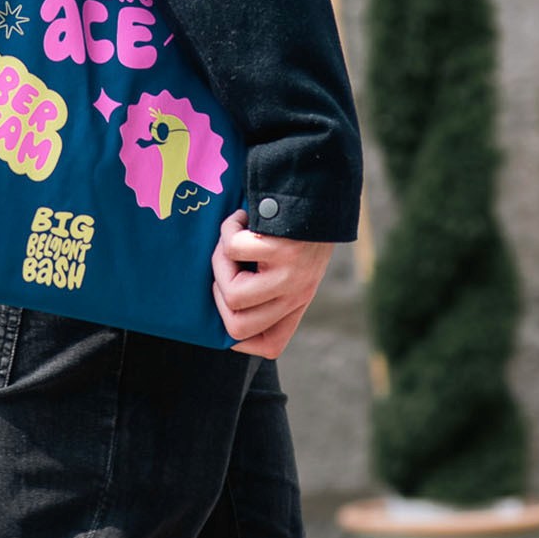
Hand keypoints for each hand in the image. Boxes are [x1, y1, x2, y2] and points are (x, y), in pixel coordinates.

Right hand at [211, 209, 333, 359]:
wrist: (320, 191)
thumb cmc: (296, 227)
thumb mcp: (291, 267)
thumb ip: (267, 288)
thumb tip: (220, 301)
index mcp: (297, 303)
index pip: (270, 346)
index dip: (241, 337)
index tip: (229, 305)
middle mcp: (295, 295)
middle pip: (237, 328)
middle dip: (218, 295)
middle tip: (226, 265)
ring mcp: (289, 275)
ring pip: (232, 295)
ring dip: (219, 263)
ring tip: (230, 239)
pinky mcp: (281, 250)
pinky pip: (234, 250)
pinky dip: (227, 230)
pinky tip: (240, 217)